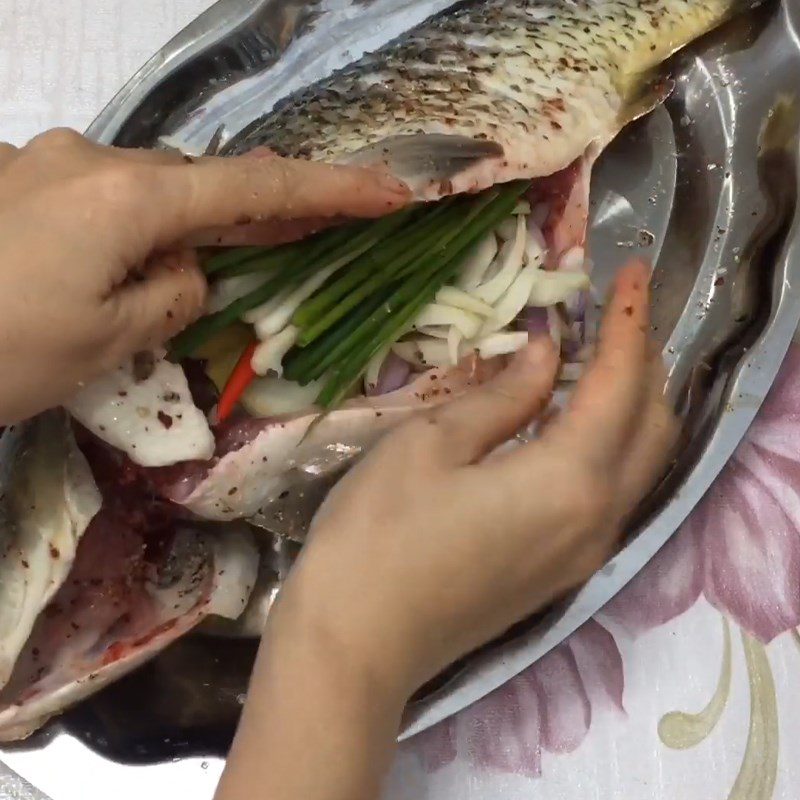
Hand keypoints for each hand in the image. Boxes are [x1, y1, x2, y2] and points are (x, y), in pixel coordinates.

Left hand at [0, 130, 408, 423]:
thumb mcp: (107, 341)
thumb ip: (172, 294)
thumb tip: (188, 269)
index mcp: (128, 197)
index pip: (254, 191)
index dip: (330, 193)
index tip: (390, 193)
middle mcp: (91, 157)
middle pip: (200, 185)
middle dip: (250, 220)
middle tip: (299, 248)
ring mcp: (46, 160)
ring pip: (145, 193)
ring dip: (176, 235)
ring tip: (164, 291)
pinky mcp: (15, 179)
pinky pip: (99, 199)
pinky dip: (126, 235)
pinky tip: (103, 276)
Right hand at [278, 260, 677, 696]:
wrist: (357, 644)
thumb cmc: (379, 533)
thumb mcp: (431, 444)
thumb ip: (502, 397)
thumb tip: (546, 356)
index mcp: (571, 479)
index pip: (619, 384)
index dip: (627, 323)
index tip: (631, 273)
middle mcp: (599, 519)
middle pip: (651, 426)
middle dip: (642, 362)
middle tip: (617, 314)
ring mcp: (585, 554)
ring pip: (640, 464)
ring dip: (632, 405)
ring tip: (602, 357)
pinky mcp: (562, 573)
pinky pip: (613, 494)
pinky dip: (612, 445)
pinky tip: (578, 422)